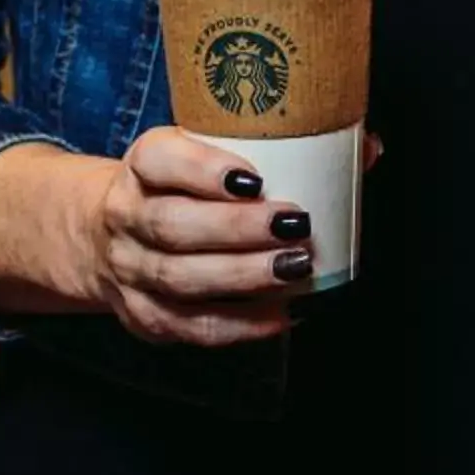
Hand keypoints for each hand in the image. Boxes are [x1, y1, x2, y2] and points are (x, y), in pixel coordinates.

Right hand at [0, 126, 323, 347]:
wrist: (106, 233)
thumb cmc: (183, 186)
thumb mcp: (207, 152)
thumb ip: (280, 147)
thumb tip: (367, 149)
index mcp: (143, 164)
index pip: (160, 160)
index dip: (204, 169)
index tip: (254, 177)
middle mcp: (127, 215)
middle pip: (173, 225)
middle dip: (236, 229)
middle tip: (293, 225)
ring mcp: (130, 270)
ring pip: (181, 277)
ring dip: (243, 276)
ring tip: (294, 268)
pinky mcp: (144, 315)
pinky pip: (191, 326)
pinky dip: (240, 324)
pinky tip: (281, 314)